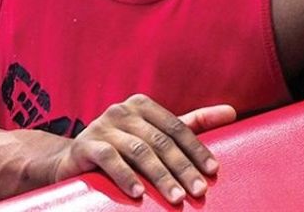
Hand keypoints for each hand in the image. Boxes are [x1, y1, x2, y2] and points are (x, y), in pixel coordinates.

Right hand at [51, 94, 235, 203]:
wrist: (71, 160)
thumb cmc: (122, 146)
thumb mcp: (156, 133)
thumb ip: (193, 123)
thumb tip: (232, 112)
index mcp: (144, 105)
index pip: (177, 127)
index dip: (197, 149)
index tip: (213, 170)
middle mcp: (123, 110)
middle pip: (161, 141)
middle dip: (183, 168)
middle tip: (199, 191)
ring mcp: (103, 125)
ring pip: (140, 151)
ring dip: (160, 177)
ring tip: (177, 198)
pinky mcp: (85, 144)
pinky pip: (109, 158)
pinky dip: (125, 176)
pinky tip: (138, 193)